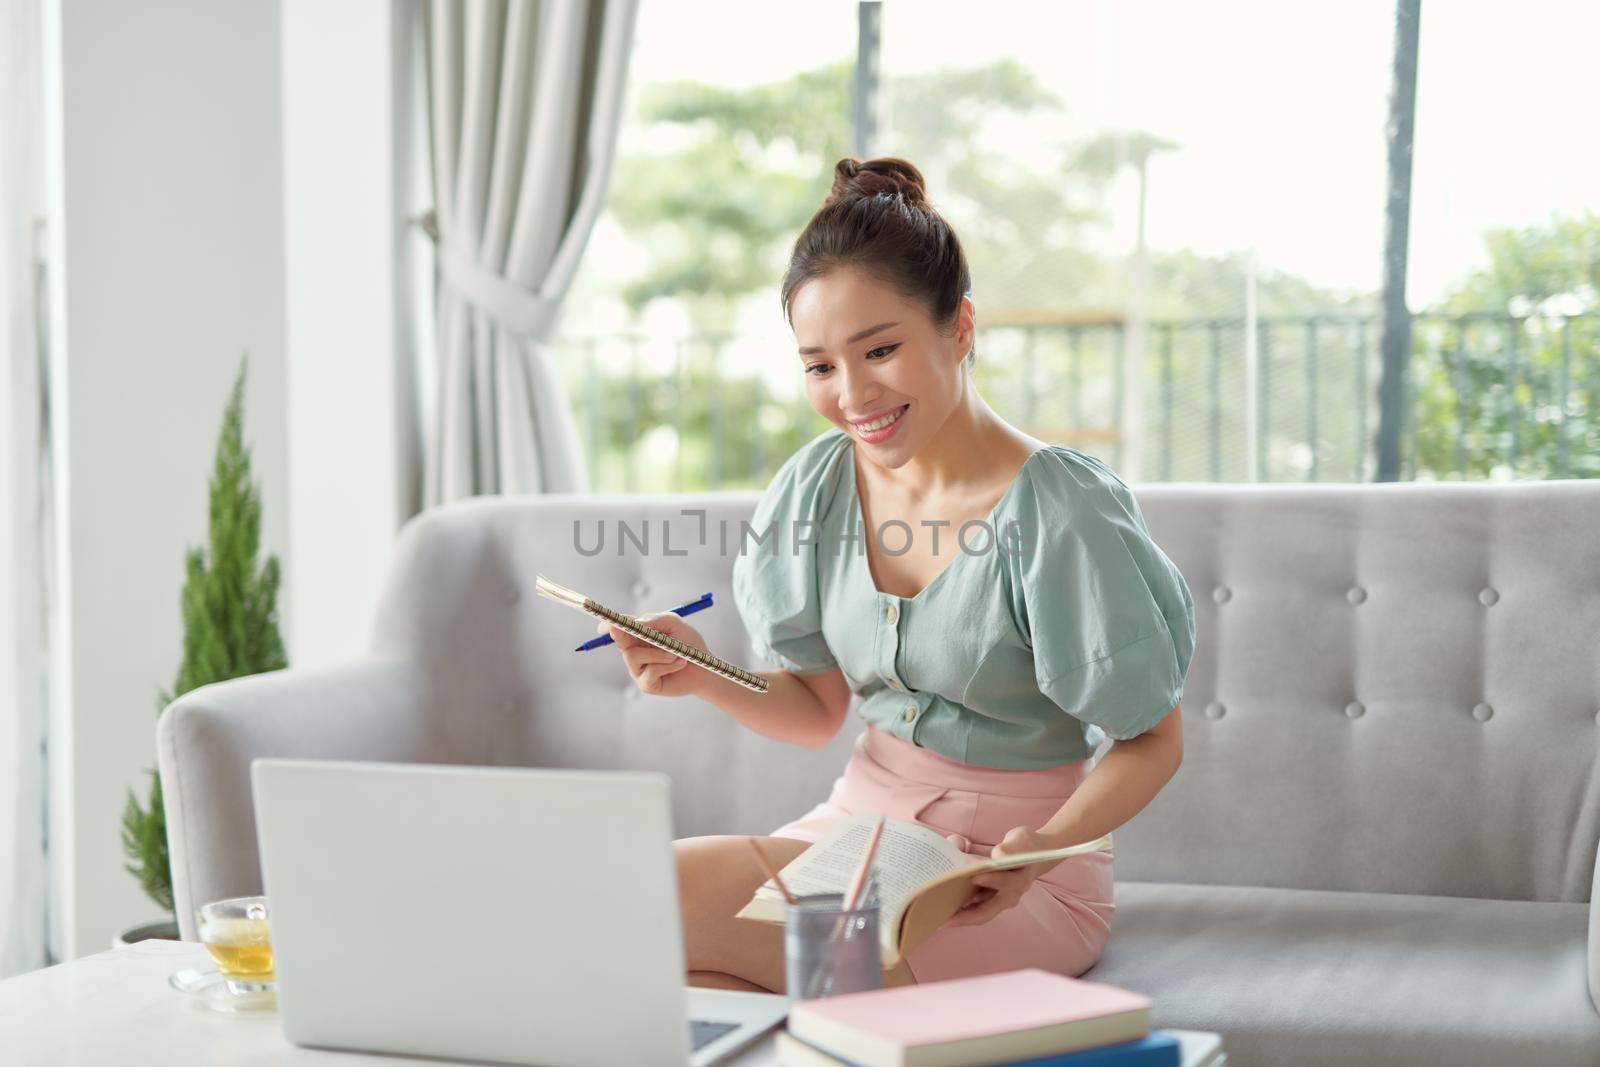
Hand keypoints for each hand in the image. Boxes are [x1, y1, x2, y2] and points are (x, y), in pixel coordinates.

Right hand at [601, 612, 710, 697]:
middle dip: (620, 634)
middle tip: (622, 629)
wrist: (704, 667)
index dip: (609, 626)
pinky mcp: (646, 684)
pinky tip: (679, 664)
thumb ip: (656, 620)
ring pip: (633, 656)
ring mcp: (638, 669)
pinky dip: (667, 665)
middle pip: (620, 642)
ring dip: (657, 653)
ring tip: (676, 654)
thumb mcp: (674, 624)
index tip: (604, 625)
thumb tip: (637, 623)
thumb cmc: (688, 643)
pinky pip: (650, 671)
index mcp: (639, 635)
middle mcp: (635, 651)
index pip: (619, 629)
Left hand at [944, 826, 1059, 927]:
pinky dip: (963, 911)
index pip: (1006, 882)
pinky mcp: (993, 900)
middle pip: (989, 910)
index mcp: (1020, 879)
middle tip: (947, 918)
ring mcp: (1002, 900)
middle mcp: (1011, 895)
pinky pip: (977, 911)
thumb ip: (1011, 848)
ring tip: (940, 918)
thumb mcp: (1022, 841)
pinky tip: (946, 910)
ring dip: (962, 918)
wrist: (1034, 854)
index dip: (991, 880)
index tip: (973, 876)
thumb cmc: (1024, 845)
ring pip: (981, 914)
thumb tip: (998, 855)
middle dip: (968, 915)